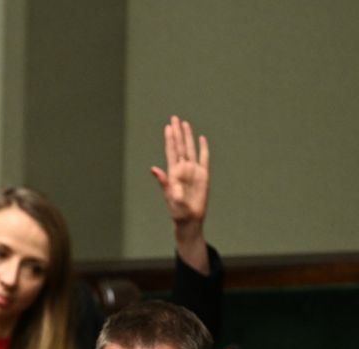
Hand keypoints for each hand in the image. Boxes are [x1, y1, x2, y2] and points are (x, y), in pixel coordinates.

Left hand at [151, 115, 209, 273]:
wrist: (190, 220)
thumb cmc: (177, 211)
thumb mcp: (169, 196)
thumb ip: (163, 182)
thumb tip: (154, 169)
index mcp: (173, 173)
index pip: (172, 151)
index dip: (170, 139)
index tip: (168, 126)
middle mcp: (183, 169)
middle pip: (180, 146)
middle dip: (177, 132)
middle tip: (174, 118)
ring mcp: (193, 171)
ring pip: (191, 149)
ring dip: (188, 137)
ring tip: (185, 124)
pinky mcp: (204, 176)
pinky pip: (204, 159)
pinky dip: (203, 148)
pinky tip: (201, 139)